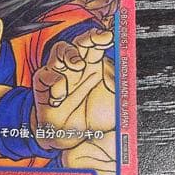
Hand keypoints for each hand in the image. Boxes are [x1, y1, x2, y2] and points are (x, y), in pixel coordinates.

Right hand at [32, 28, 114, 147]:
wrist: (70, 138)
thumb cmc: (91, 119)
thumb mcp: (114, 106)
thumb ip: (122, 92)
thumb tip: (131, 78)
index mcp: (92, 67)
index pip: (96, 45)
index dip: (101, 37)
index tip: (109, 37)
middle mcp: (75, 67)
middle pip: (79, 42)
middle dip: (88, 38)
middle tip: (98, 41)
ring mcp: (58, 74)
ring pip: (60, 49)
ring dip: (70, 55)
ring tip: (79, 66)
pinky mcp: (43, 86)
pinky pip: (45, 74)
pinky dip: (54, 82)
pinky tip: (60, 97)